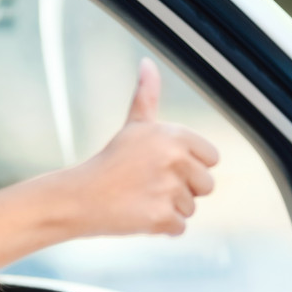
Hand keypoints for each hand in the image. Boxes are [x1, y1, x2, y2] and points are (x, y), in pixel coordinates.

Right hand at [72, 58, 218, 235]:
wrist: (79, 196)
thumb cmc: (111, 161)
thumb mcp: (133, 125)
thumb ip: (147, 95)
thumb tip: (147, 63)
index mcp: (175, 135)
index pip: (212, 158)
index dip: (189, 166)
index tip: (162, 166)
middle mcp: (175, 159)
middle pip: (206, 186)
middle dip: (182, 190)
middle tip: (149, 184)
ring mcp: (169, 189)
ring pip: (191, 208)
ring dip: (169, 209)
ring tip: (140, 198)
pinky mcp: (161, 217)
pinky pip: (179, 228)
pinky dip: (161, 228)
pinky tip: (138, 214)